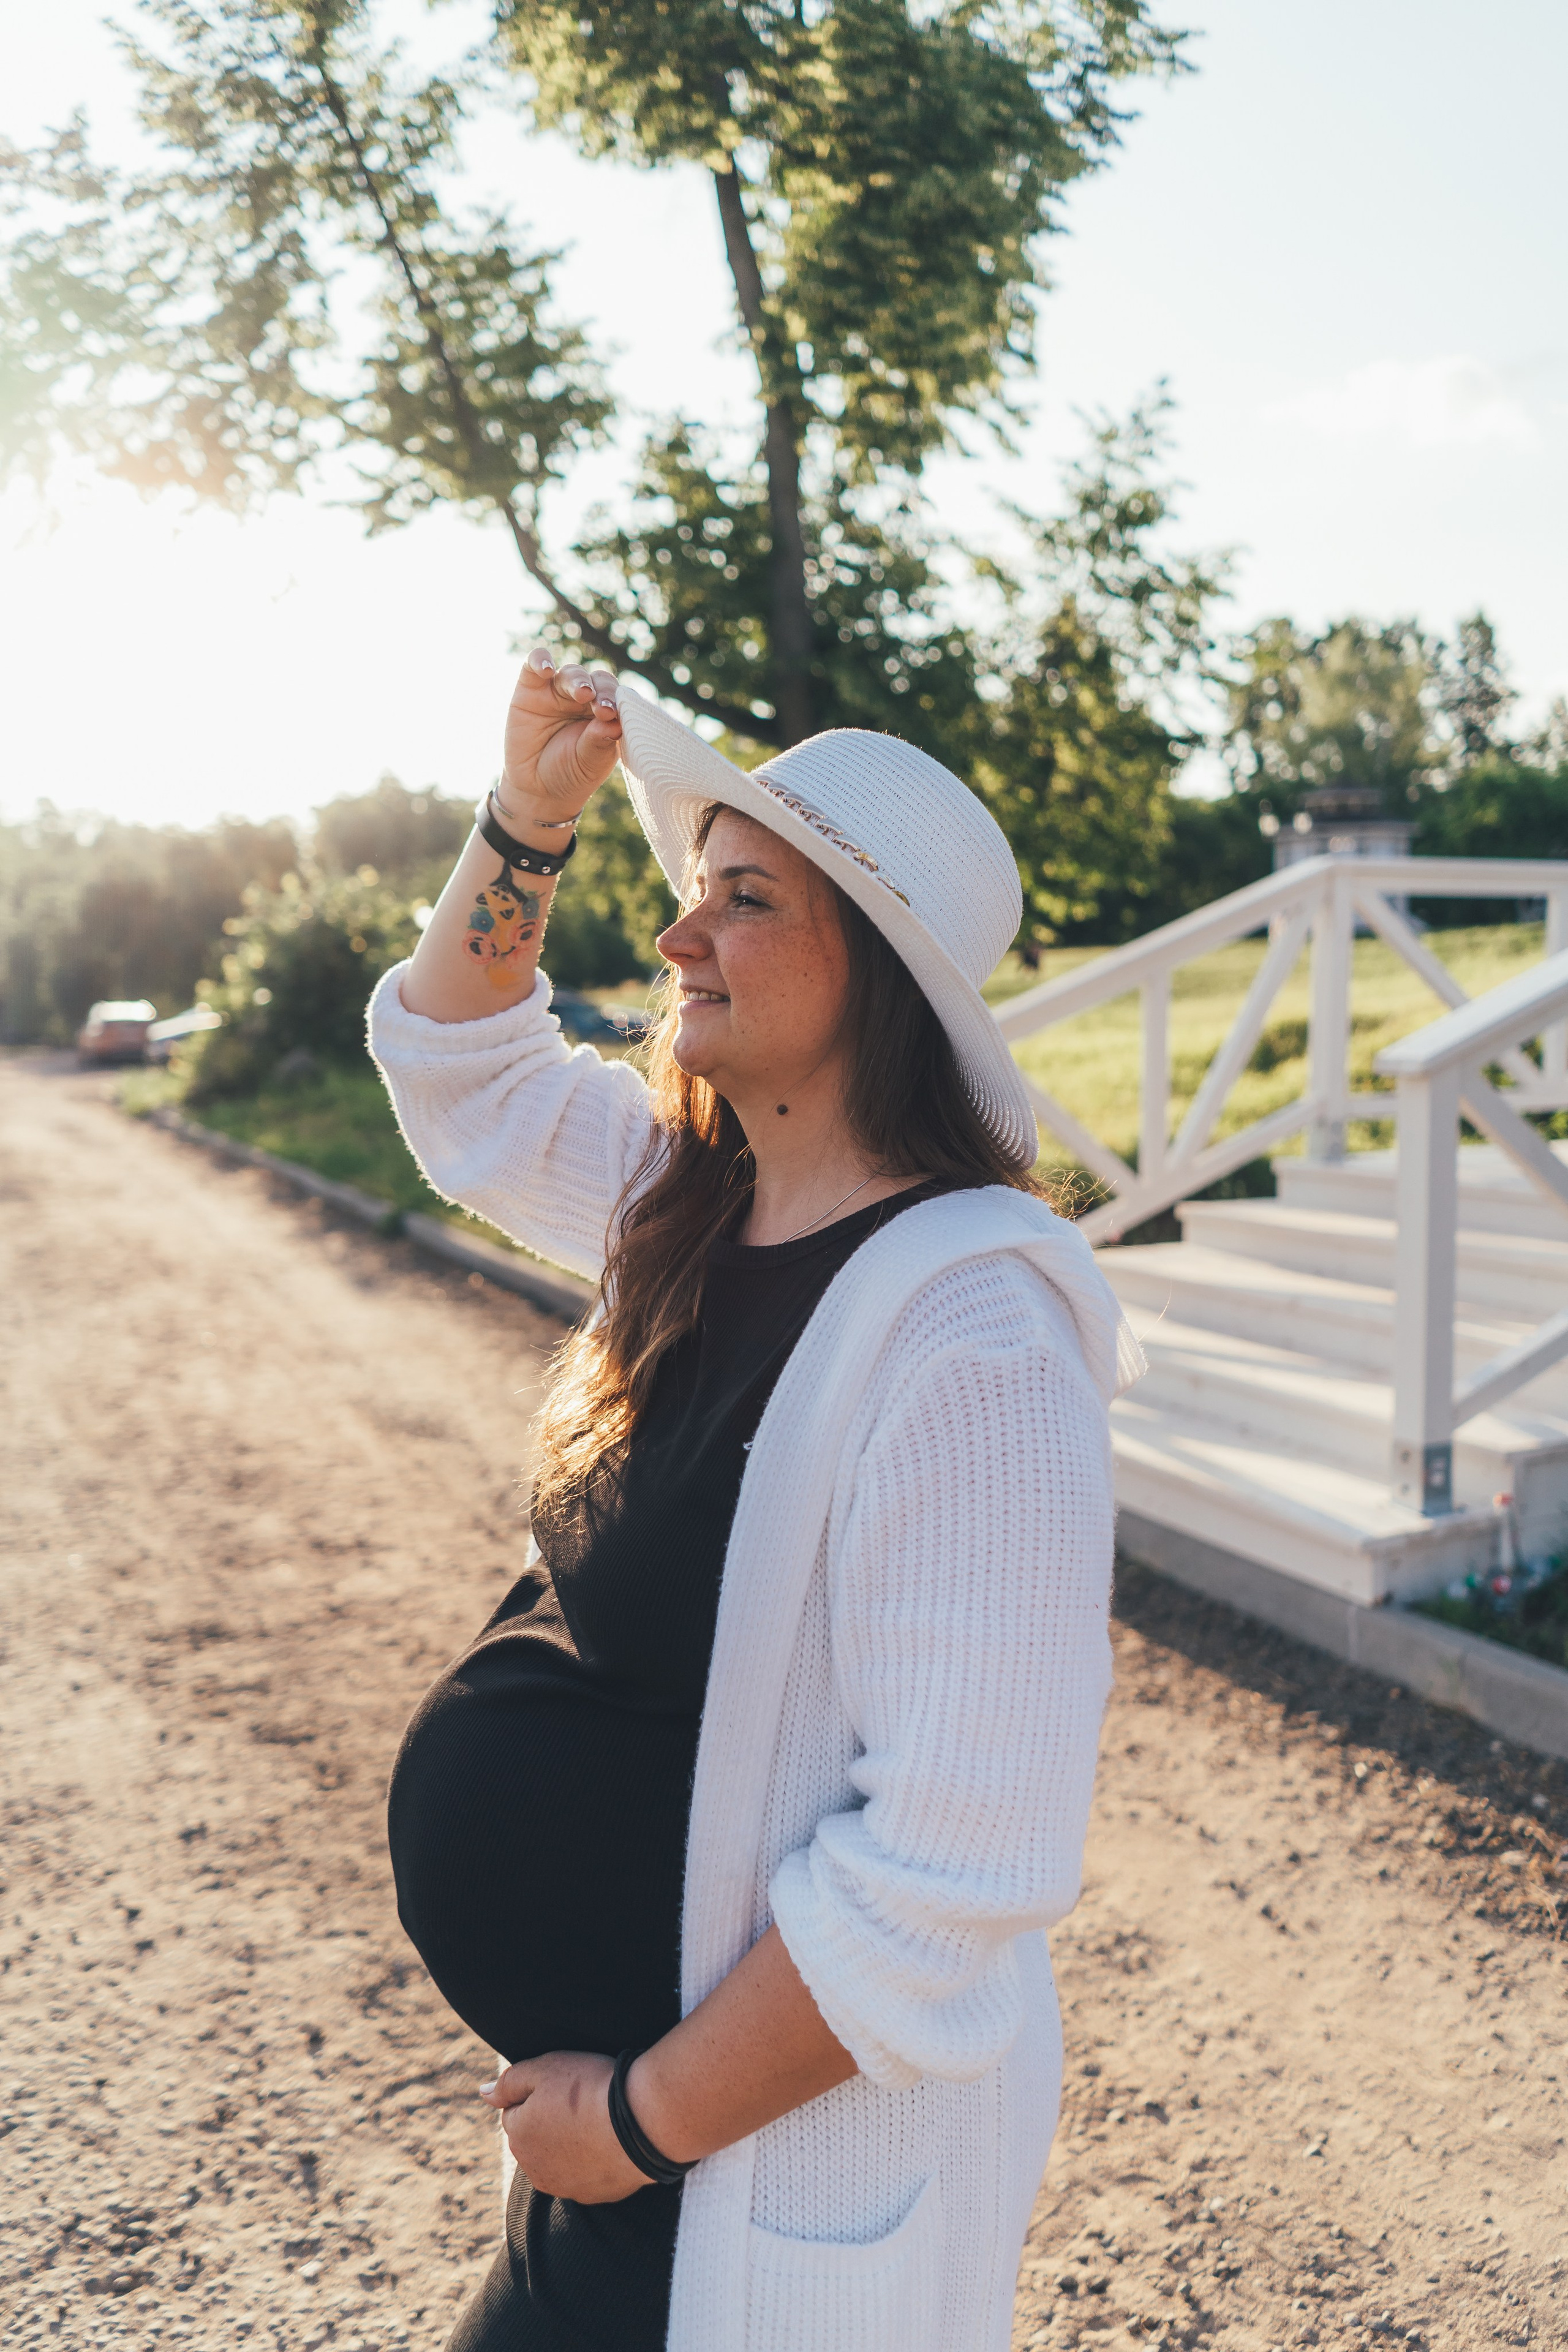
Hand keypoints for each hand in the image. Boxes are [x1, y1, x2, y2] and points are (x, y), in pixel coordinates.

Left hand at [480, 2050, 651, 2203]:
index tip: (565, 2087)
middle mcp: (534, 2169)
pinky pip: (585, 2174)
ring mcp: (564, 2187)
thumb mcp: (545, 2069)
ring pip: (558, 2158)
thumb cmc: (590, 2089)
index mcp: (518, 2136)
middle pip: (536, 2137)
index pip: (517, 2111)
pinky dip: (593, 2160)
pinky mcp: (592, 2196)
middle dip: (550, 2122)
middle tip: (582, 2102)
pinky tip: (610, 2142)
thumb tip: (483, 2093)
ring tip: (598, 2121)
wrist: (640, 2123)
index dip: (540, 2094)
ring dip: (570, 2144)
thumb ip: (508, 2082)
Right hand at [499, 648, 622, 826]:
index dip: (615, 700)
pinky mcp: (531, 688)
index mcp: (606, 714)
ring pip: (571, 673)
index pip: (616, 696)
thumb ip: (599, 742)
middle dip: (601, 691)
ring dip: (578, 680)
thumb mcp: (588, 763)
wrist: (536, 788)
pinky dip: (540, 660)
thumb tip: (614, 722)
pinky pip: (535, 665)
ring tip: (582, 692)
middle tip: (601, 708)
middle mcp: (585, 699)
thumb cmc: (570, 774)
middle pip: (597, 680)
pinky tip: (546, 668)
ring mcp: (558, 691)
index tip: (611, 714)